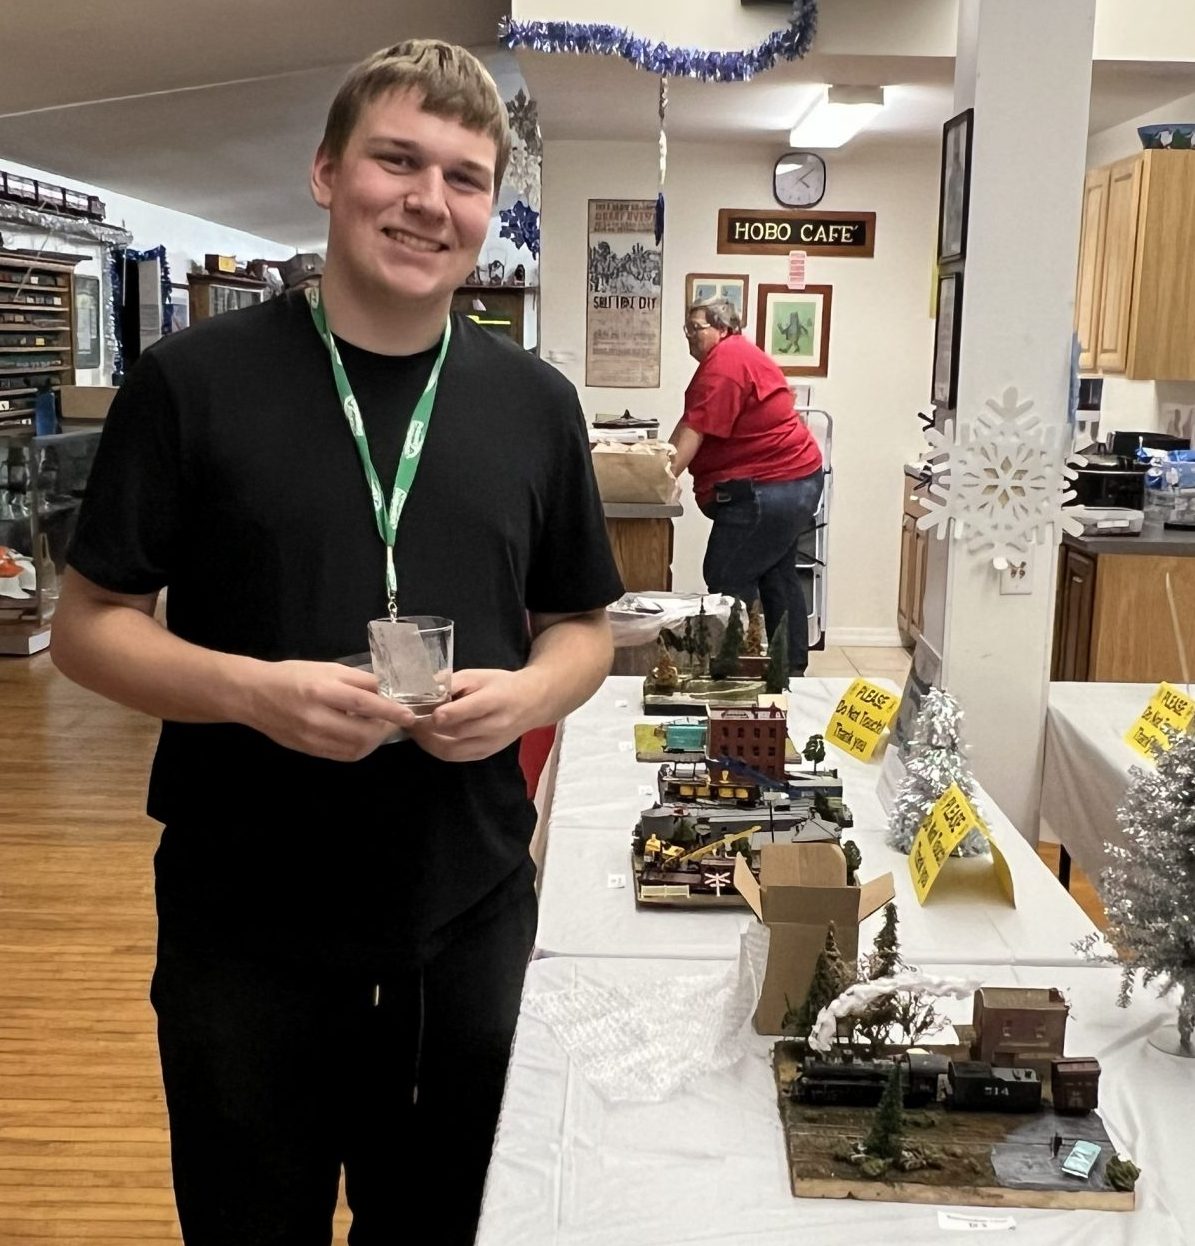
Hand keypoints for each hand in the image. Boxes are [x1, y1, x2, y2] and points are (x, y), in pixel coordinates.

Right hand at [244, 660, 417, 761]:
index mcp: (321, 691)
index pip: (363, 705)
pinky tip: (360, 736)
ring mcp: (311, 738)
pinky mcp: (308, 751)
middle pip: (362, 734)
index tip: (409, 715)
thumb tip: (387, 691)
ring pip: (355, 750)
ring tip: (377, 728)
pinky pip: (342, 755)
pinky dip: (358, 748)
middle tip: (393, 721)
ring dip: (373, 742)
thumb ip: (358, 681)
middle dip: (384, 730)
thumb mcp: (327, 669)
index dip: (390, 711)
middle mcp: (316, 718)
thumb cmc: (293, 675)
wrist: (253, 694)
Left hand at [405, 668, 542, 762]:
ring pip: (452, 750)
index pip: (466, 711)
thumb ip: (453, 681)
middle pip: (455, 732)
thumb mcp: (480, 675)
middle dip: (426, 728)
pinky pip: (456, 757)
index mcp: (495, 700)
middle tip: (407, 719)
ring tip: (413, 731)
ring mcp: (491, 743)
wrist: (531, 703)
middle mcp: (495, 726)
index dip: (442, 714)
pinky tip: (427, 739)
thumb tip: (425, 687)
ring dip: (428, 742)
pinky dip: (437, 750)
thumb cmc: (502, 685)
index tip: (420, 711)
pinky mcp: (486, 754)